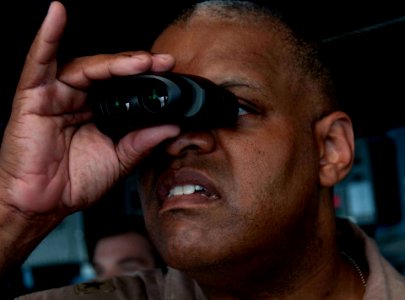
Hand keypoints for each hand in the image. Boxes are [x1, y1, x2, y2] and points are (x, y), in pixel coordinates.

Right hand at [0, 1, 178, 218]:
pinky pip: (39, 62)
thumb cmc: (74, 183)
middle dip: (136, 66)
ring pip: (85, 66)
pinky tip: (57, 14)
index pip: (124, 86)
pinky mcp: (33, 97)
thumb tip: (172, 127)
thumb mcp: (119, 160)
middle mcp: (78, 100)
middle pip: (108, 72)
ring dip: (113, 61)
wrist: (41, 204)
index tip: (169, 71)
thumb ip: (143, 142)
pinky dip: (47, 37)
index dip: (145, 77)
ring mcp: (56, 96)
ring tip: (140, 61)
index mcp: (97, 112)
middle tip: (161, 63)